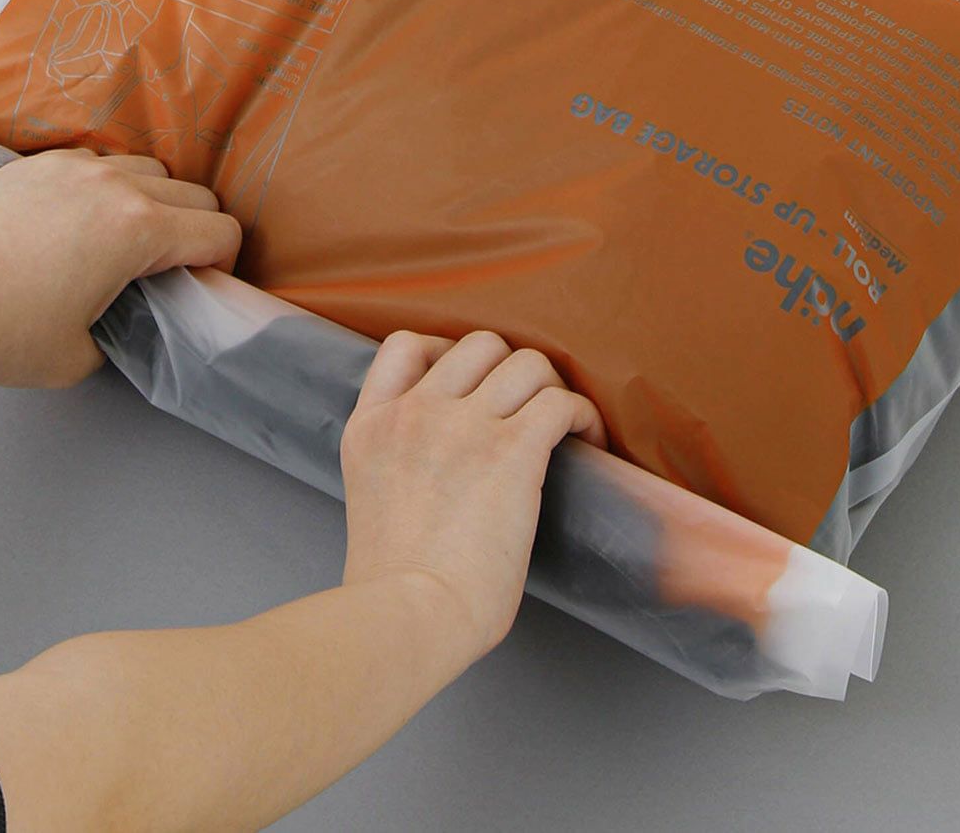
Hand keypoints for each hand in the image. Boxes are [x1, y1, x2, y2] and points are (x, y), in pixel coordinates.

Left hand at [0, 149, 241, 388]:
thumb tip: (123, 327)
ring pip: (152, 169)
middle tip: (173, 266)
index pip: (221, 232)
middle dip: (198, 231)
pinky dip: (109, 185)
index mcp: (139, 231)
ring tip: (129, 236)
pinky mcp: (41, 162)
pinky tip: (81, 218)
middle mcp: (118, 187)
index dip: (225, 264)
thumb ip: (119, 338)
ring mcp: (78, 167)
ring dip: (158, 200)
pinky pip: (101, 161)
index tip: (204, 285)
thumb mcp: (72, 359)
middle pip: (197, 194)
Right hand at [340, 329, 606, 664]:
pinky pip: (560, 402)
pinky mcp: (511, 450)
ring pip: (527, 363)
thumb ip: (398, 462)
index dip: (445, 350)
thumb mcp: (371, 497)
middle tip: (526, 407)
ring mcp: (462, 426)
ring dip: (550, 388)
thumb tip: (443, 468)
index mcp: (372, 426)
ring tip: (562, 422)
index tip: (471, 382)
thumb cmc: (396, 585)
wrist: (408, 615)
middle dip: (510, 368)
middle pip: (479, 344)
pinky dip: (582, 415)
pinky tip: (588, 440)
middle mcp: (415, 412)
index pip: (405, 345)